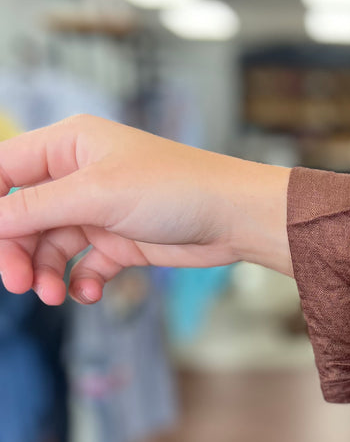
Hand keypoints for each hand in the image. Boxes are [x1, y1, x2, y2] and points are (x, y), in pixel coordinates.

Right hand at [0, 114, 291, 304]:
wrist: (235, 218)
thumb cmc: (175, 189)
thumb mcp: (97, 195)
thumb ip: (37, 208)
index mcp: (70, 145)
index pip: (5, 170)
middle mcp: (79, 175)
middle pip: (23, 215)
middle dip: (17, 250)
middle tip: (19, 284)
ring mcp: (99, 209)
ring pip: (51, 245)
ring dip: (46, 272)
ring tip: (54, 296)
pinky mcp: (119, 241)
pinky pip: (83, 265)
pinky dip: (80, 281)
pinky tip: (87, 294)